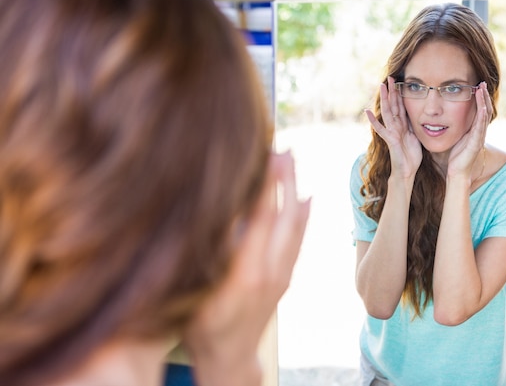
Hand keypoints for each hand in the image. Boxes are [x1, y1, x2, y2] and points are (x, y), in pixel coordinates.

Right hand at [182, 152, 310, 385]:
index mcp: (246, 273)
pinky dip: (303, 216)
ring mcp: (281, 276)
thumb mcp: (196, 292)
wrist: (229, 359)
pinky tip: (305, 197)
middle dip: (286, 180)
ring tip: (293, 163)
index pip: (262, 218)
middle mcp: (270, 271)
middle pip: (285, 216)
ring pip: (296, 226)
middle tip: (286, 149)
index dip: (267, 184)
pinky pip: (299, 240)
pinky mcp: (285, 279)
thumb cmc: (200, 327)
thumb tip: (220, 210)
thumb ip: (211, 253)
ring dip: (296, 191)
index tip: (269, 154)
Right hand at [365, 77, 422, 178]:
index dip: (400, 94)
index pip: (401, 106)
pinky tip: (367, 112)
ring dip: (384, 100)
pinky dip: (374, 121)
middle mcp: (396, 127)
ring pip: (387, 113)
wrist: (407, 172)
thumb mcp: (416, 136)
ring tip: (380, 87)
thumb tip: (420, 115)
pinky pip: (381, 129)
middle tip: (389, 77)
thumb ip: (414, 125)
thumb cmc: (411, 156)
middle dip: (391, 92)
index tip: (399, 80)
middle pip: (393, 106)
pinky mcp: (390, 140)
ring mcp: (391, 132)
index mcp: (403, 125)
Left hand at [447, 82, 491, 178]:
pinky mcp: (477, 142)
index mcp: (473, 130)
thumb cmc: (454, 157)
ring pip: (484, 114)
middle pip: (485, 109)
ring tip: (483, 88)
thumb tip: (442, 117)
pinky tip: (482, 104)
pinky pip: (481, 125)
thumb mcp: (454, 138)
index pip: (479, 110)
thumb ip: (453, 128)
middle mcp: (479, 131)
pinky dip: (482, 113)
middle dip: (484, 95)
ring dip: (484, 100)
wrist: (457, 172)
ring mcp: (479, 136)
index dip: (479, 98)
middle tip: (483, 82)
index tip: (477, 85)